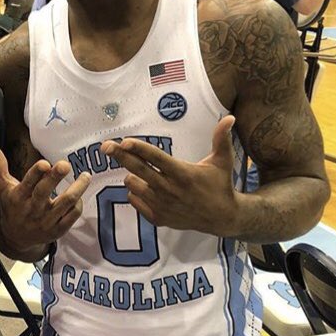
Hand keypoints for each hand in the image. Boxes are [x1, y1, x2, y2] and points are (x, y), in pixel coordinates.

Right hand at [0, 141, 90, 253]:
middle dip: (55, 177)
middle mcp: (32, 209)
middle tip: (65, 164)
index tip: (44, 163)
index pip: (27, 184)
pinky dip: (78, 205)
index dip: (36, 174)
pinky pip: (72, 216)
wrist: (16, 238)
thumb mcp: (2, 187)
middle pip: (45, 192)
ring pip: (64, 204)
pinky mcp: (57, 230)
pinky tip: (80, 195)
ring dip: (77, 189)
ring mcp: (46, 221)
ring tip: (86, 176)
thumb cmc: (11, 206)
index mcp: (18, 197)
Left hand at [100, 115, 240, 235]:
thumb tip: (230, 117)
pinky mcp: (158, 218)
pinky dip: (135, 194)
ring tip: (139, 172)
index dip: (138, 148)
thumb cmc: (220, 185)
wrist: (221, 218)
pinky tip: (144, 189)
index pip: (155, 158)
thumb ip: (222, 139)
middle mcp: (169, 189)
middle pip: (137, 169)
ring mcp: (162, 205)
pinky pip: (134, 201)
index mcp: (183, 173)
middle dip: (120, 156)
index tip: (123, 141)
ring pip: (132, 185)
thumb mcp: (223, 161)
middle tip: (106, 146)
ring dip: (131, 176)